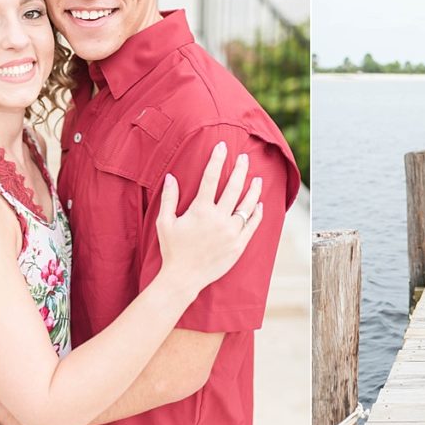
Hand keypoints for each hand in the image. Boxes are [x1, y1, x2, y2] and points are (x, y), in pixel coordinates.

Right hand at [157, 142, 262, 296]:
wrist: (183, 278)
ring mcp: (231, 232)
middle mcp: (218, 219)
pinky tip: (259, 204)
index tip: (222, 146)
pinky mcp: (239, 245)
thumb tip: (170, 176)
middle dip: (240, 169)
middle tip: (244, 158)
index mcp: (201, 210)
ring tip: (257, 179)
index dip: (217, 160)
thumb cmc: (173, 249)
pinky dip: (257, 213)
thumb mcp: (165, 222)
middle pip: (234, 188)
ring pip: (247, 205)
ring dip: (254, 190)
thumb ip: (169, 198)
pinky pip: (252, 225)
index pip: (210, 178)